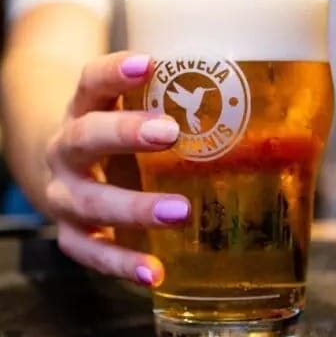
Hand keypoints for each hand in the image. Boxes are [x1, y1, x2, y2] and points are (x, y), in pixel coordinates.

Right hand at [44, 51, 187, 286]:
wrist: (66, 169)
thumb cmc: (119, 135)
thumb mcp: (135, 111)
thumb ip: (179, 105)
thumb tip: (272, 106)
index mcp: (83, 108)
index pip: (91, 81)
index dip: (115, 72)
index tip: (149, 64)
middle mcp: (66, 148)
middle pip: (84, 137)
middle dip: (125, 134)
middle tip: (169, 132)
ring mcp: (64, 194)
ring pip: (89, 200)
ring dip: (133, 207)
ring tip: (180, 212)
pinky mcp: (70, 233)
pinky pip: (90, 251)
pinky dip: (121, 263)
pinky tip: (155, 272)